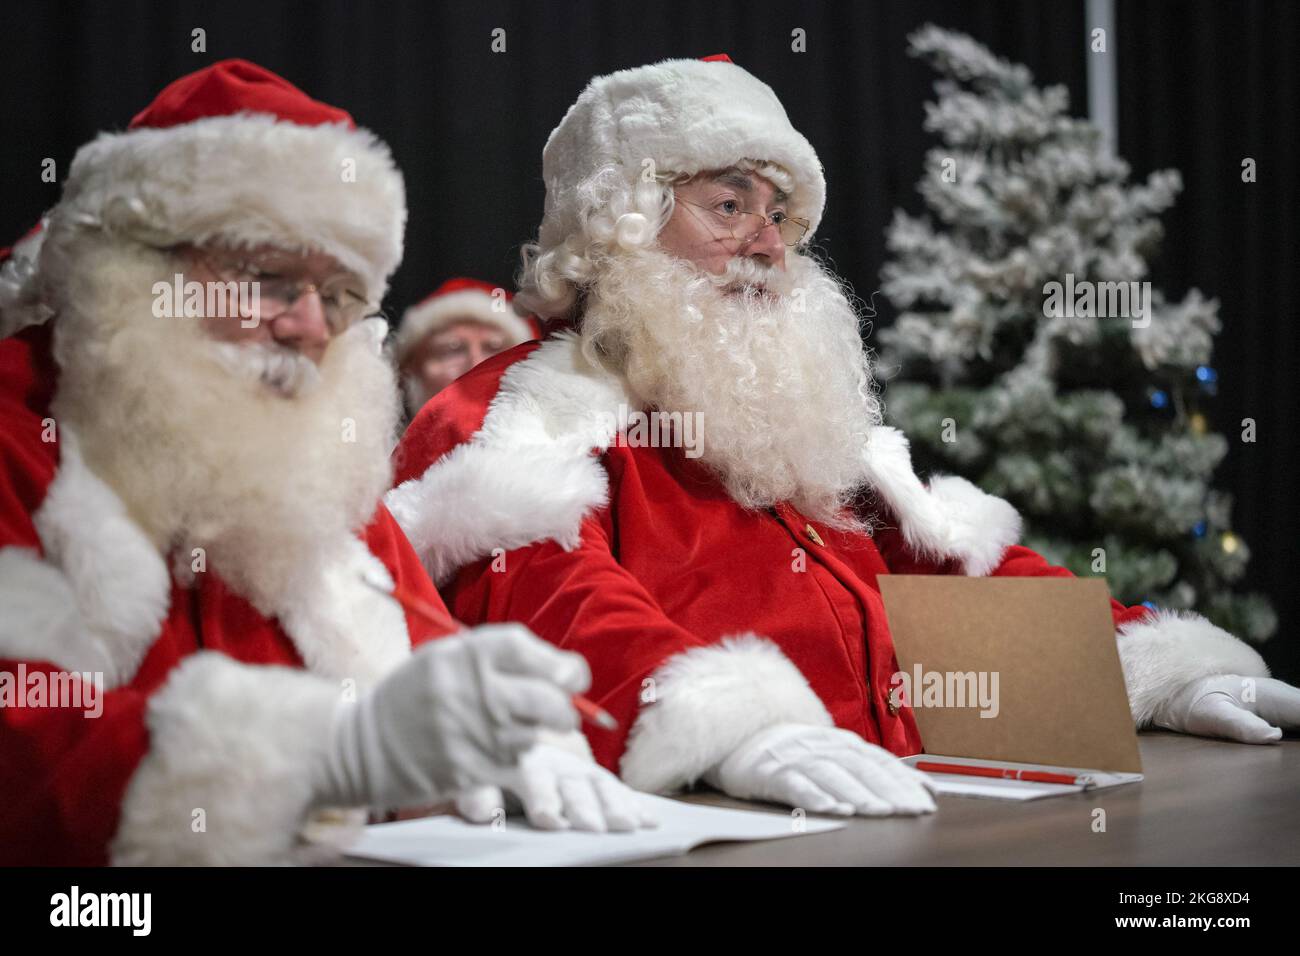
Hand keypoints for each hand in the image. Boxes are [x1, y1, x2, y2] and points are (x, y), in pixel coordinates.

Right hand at [315, 623, 589, 809]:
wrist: (360, 747)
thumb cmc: (413, 696)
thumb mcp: (446, 657)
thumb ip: (498, 656)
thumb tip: (562, 671)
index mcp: (465, 654)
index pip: (532, 652)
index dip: (565, 666)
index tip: (573, 678)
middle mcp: (471, 691)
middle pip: (549, 699)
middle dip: (565, 708)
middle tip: (561, 711)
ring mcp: (471, 734)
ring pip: (535, 735)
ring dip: (533, 734)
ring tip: (506, 728)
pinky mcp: (470, 770)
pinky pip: (516, 764)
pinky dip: (513, 759)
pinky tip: (490, 749)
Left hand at [455, 742, 658, 831]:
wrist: (512, 726)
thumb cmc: (491, 764)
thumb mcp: (477, 779)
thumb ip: (478, 796)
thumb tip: (481, 811)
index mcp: (521, 759)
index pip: (533, 777)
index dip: (543, 798)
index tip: (550, 820)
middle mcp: (552, 761)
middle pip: (571, 782)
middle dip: (584, 805)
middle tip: (594, 826)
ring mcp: (575, 768)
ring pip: (597, 783)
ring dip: (614, 804)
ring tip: (628, 824)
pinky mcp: (593, 778)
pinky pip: (615, 789)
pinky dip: (632, 803)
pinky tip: (648, 818)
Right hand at [704, 723, 936, 816]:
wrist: (739, 735)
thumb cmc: (794, 751)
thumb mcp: (834, 753)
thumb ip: (873, 767)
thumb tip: (923, 785)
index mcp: (840, 742)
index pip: (879, 761)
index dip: (905, 780)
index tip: (928, 799)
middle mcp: (822, 747)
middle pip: (861, 767)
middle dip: (890, 789)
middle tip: (912, 810)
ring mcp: (796, 758)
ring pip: (833, 774)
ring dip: (859, 793)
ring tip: (880, 811)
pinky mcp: (771, 772)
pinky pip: (796, 784)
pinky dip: (816, 796)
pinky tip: (834, 808)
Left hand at [1152, 674, 1299, 743]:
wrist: (1186, 692)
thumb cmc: (1198, 703)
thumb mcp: (1211, 715)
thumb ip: (1240, 725)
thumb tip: (1272, 736)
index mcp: (1274, 696)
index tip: (1296, 735)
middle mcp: (1286, 698)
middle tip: (1296, 758)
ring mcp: (1287, 705)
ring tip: (1294, 756)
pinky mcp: (1285, 715)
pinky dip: (1299, 730)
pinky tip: (1293, 747)